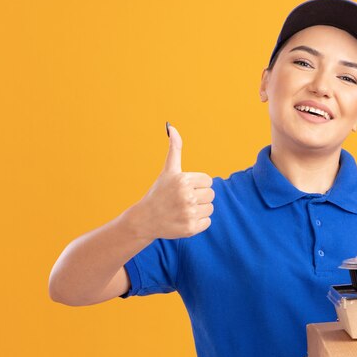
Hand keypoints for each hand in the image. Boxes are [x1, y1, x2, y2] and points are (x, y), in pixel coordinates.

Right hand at [130, 123, 214, 240]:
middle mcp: (186, 196)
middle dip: (199, 197)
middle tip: (184, 200)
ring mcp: (189, 213)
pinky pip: (208, 222)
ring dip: (200, 209)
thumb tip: (172, 127)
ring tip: (184, 209)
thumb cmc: (159, 193)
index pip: (208, 181)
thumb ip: (174, 149)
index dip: (197, 184)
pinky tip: (184, 219)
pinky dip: (199, 222)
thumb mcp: (168, 170)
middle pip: (211, 194)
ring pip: (210, 208)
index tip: (184, 189)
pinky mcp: (191, 228)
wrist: (145, 219)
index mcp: (183, 180)